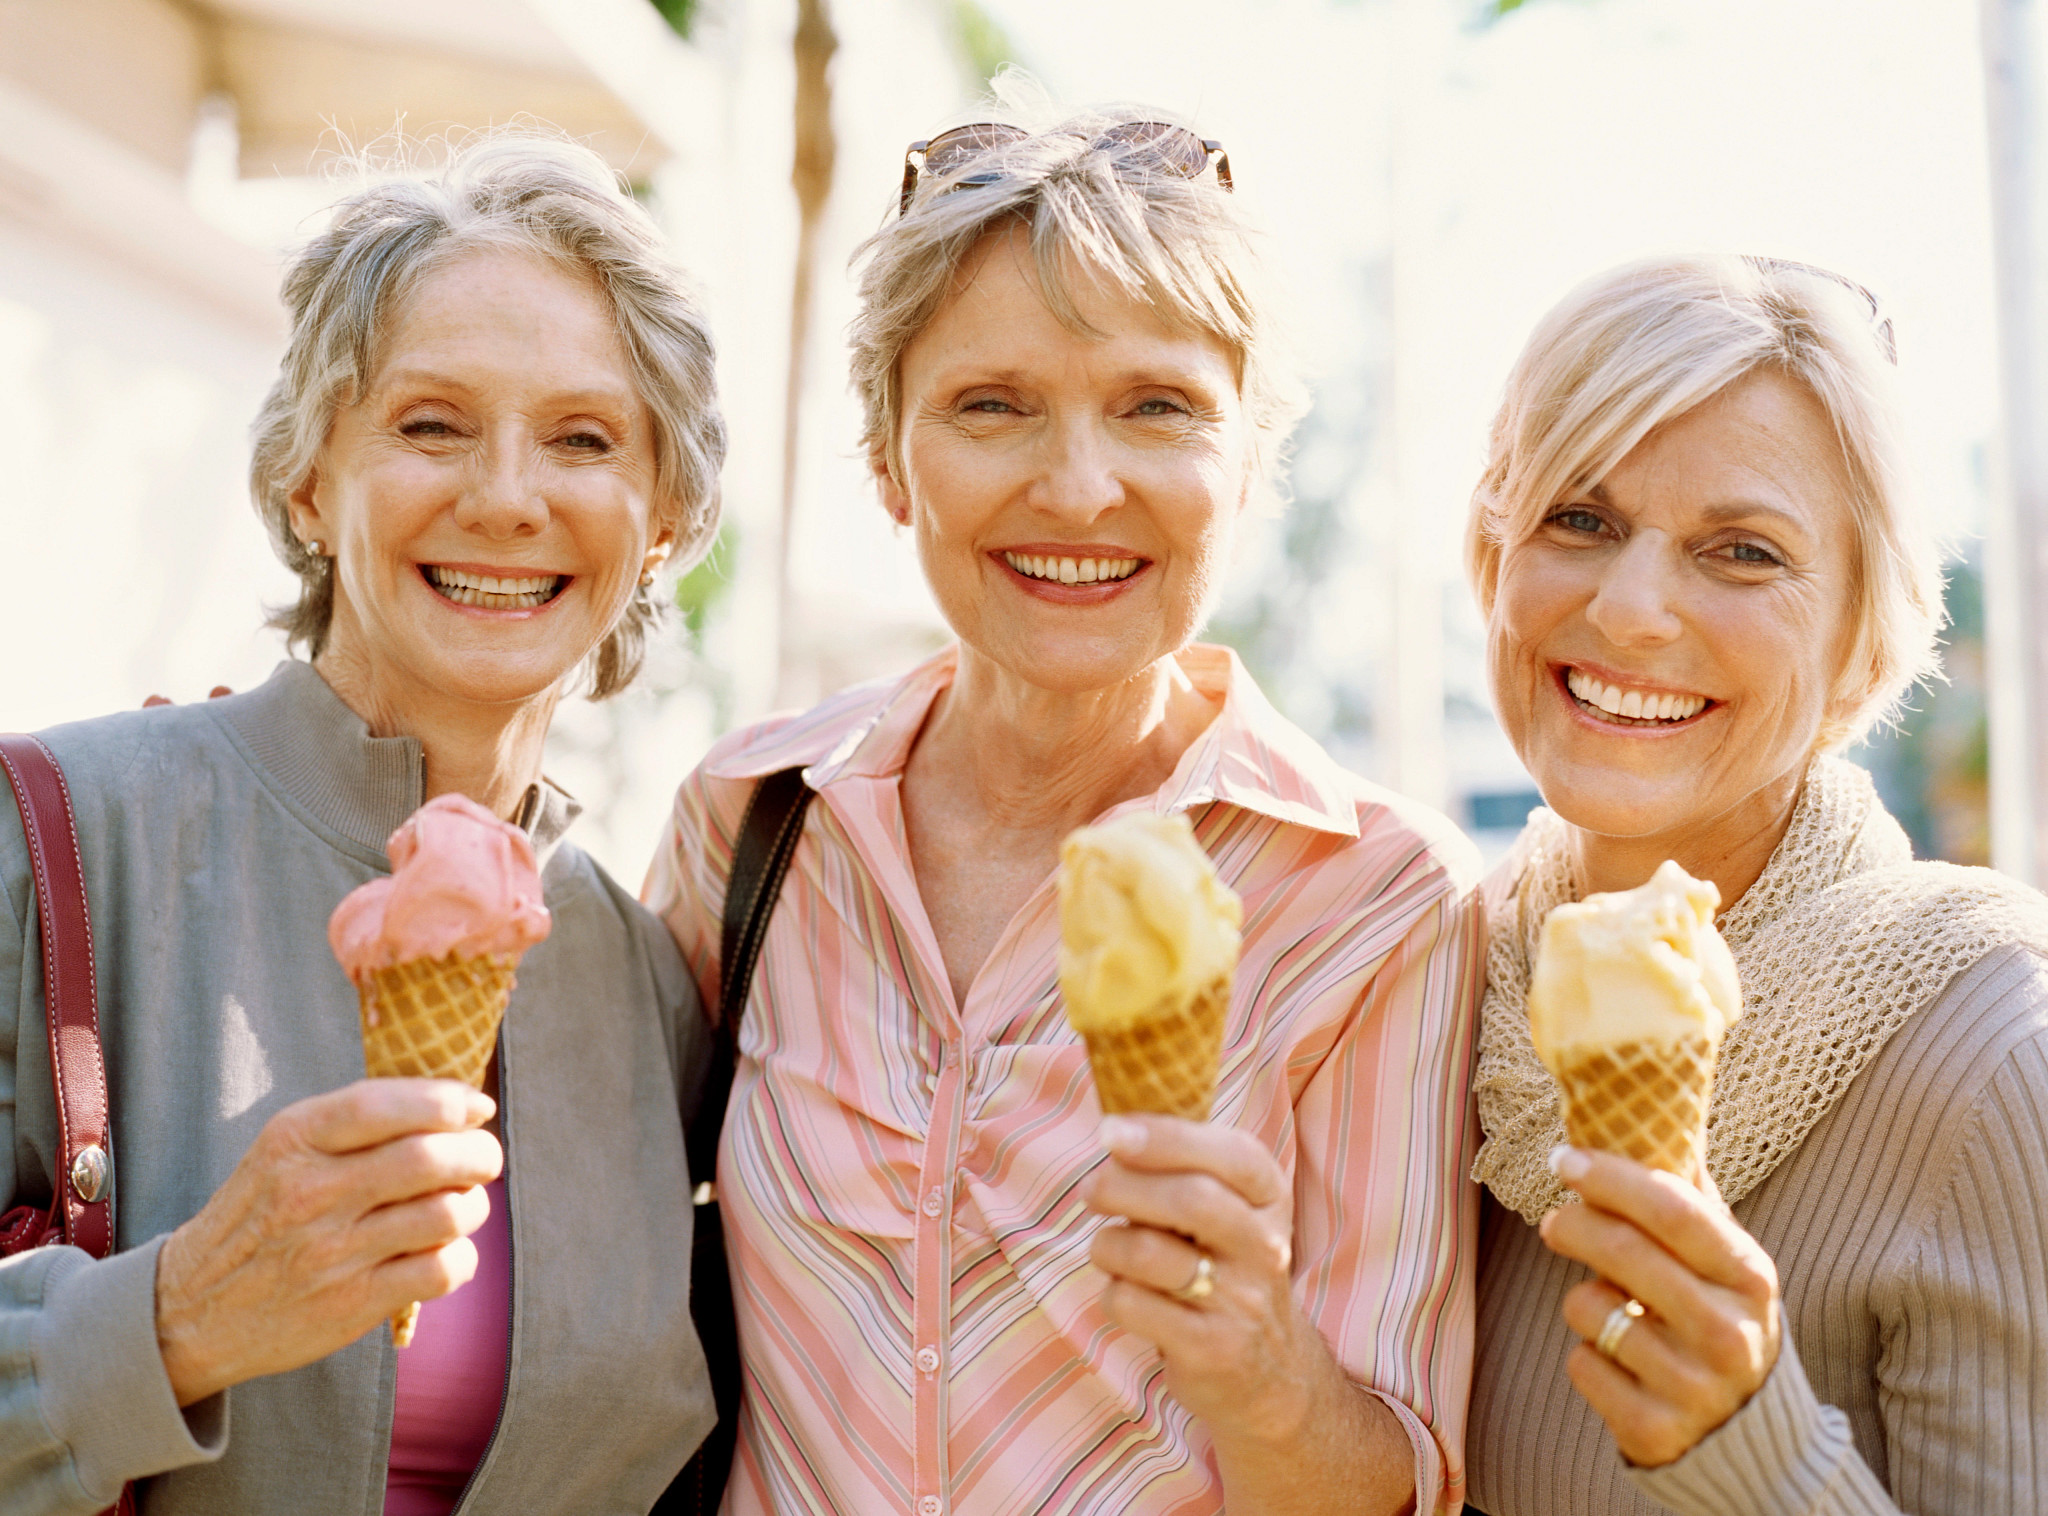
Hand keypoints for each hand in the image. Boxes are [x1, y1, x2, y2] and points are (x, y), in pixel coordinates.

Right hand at [154, 1079, 501, 1405]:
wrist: (189, 1308)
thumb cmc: (261, 1213)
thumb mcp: (285, 1149)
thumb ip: (361, 1120)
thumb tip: (466, 1105)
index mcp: (293, 1140)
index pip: (386, 1104)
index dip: (449, 1100)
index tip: (476, 1108)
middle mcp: (311, 1192)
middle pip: (429, 1158)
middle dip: (479, 1153)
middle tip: (486, 1160)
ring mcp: (331, 1252)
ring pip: (446, 1213)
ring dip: (473, 1207)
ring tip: (463, 1207)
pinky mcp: (351, 1304)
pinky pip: (441, 1270)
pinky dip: (461, 1257)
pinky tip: (446, 1252)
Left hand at [1080, 1114, 1321, 1441]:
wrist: (1270, 1371)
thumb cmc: (1224, 1266)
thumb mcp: (1229, 1208)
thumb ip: (1186, 1164)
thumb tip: (1114, 1124)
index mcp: (1269, 1196)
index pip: (1228, 1153)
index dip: (1165, 1136)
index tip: (1110, 1131)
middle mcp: (1265, 1245)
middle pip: (1188, 1199)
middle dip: (1122, 1187)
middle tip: (1092, 1191)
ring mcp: (1242, 1300)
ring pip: (1148, 1253)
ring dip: (1109, 1245)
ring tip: (1111, 1249)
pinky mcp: (1211, 1348)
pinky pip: (1133, 1304)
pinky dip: (1113, 1293)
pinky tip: (1127, 1294)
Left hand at [1539, 1146, 1780, 1466]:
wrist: (1746, 1436)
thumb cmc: (1720, 1322)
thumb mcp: (1727, 1266)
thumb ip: (1692, 1201)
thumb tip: (1648, 1116)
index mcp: (1750, 1277)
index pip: (1673, 1208)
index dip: (1610, 1177)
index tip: (1564, 1159)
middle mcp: (1730, 1333)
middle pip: (1623, 1252)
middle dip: (1574, 1224)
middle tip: (1554, 1220)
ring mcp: (1694, 1386)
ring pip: (1591, 1308)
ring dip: (1584, 1300)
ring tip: (1612, 1310)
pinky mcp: (1654, 1429)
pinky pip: (1582, 1364)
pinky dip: (1587, 1356)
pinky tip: (1620, 1363)